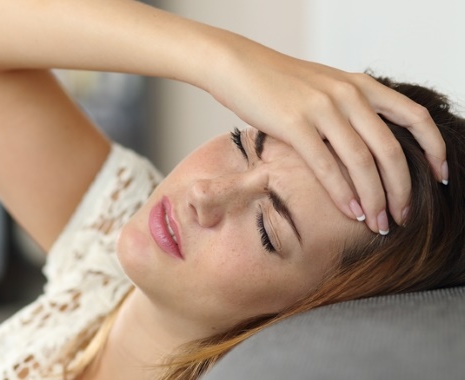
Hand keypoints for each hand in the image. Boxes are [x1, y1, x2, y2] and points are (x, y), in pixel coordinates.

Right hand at [205, 36, 446, 233]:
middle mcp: (348, 94)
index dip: (434, 149)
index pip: (415, 117)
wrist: (237, 65)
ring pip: (362, 162)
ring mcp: (322, 108)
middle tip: (404, 216)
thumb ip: (349, 109)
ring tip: (378, 224)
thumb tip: (365, 146)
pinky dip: (342, 193)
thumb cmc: (277, 80)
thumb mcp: (325, 87)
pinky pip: (326, 165)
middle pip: (390, 149)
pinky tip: (350, 212)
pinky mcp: (294, 123)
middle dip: (402, 189)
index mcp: (360, 85)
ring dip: (374, 199)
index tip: (440, 177)